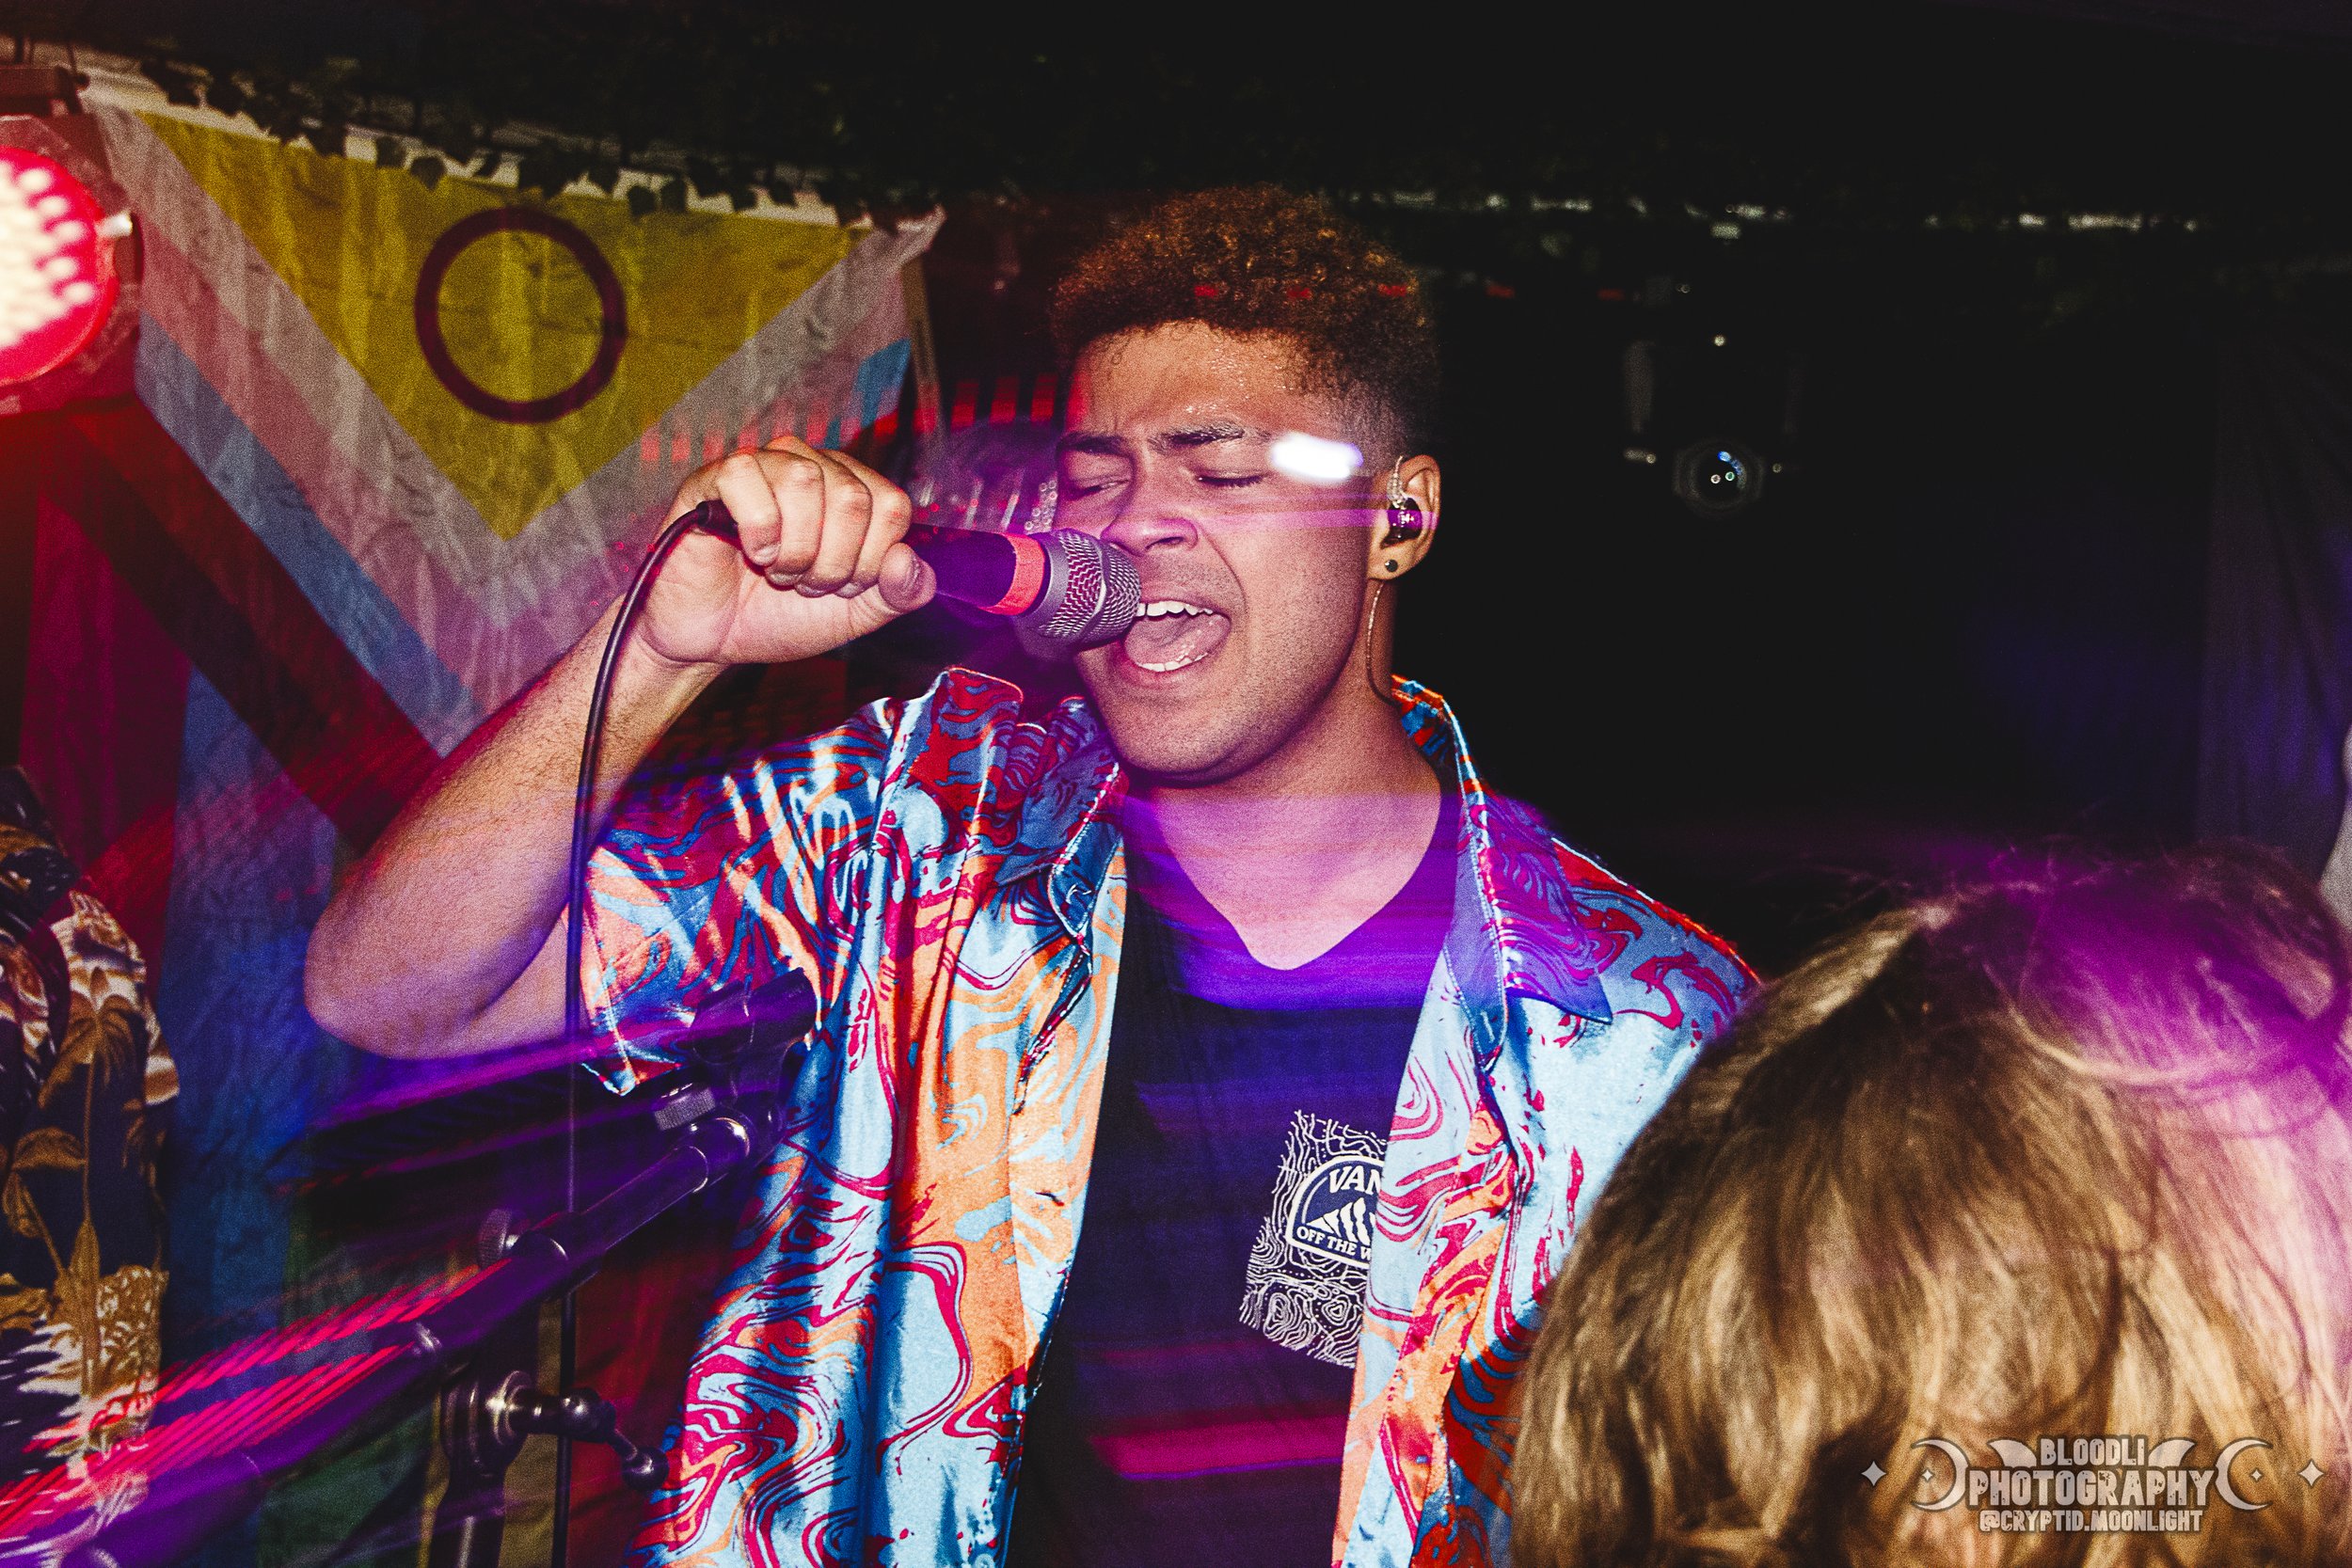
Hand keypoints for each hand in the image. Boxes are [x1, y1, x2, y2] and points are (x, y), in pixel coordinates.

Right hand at [634, 438, 932, 668]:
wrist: (713, 641)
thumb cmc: (778, 616)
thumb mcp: (854, 614)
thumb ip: (899, 594)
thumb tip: (910, 560)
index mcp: (851, 490)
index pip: (892, 506)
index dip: (870, 561)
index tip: (841, 586)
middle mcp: (812, 467)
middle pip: (852, 498)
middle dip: (831, 564)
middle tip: (802, 583)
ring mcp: (764, 466)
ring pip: (804, 481)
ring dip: (794, 550)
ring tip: (776, 571)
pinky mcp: (716, 477)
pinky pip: (750, 480)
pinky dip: (757, 532)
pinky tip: (748, 552)